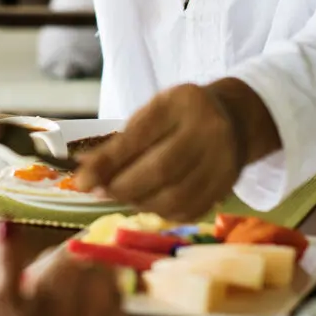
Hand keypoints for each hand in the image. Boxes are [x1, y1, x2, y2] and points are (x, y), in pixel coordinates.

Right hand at [0, 220, 129, 315]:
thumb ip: (5, 256)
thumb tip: (6, 218)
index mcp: (66, 274)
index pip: (85, 237)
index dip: (81, 235)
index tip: (82, 223)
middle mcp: (98, 289)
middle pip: (99, 259)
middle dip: (82, 264)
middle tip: (58, 286)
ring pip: (110, 283)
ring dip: (95, 287)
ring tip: (69, 308)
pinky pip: (118, 313)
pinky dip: (103, 315)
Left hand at [75, 83, 242, 221]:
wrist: (233, 119)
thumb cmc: (179, 115)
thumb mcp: (151, 113)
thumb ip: (121, 141)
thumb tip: (85, 171)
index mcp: (180, 104)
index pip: (139, 136)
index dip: (108, 162)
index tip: (82, 180)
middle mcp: (207, 131)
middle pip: (161, 170)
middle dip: (122, 186)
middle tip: (100, 192)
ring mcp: (222, 161)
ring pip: (175, 196)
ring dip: (140, 202)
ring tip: (122, 196)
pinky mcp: (227, 186)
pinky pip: (189, 210)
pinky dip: (161, 211)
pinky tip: (147, 203)